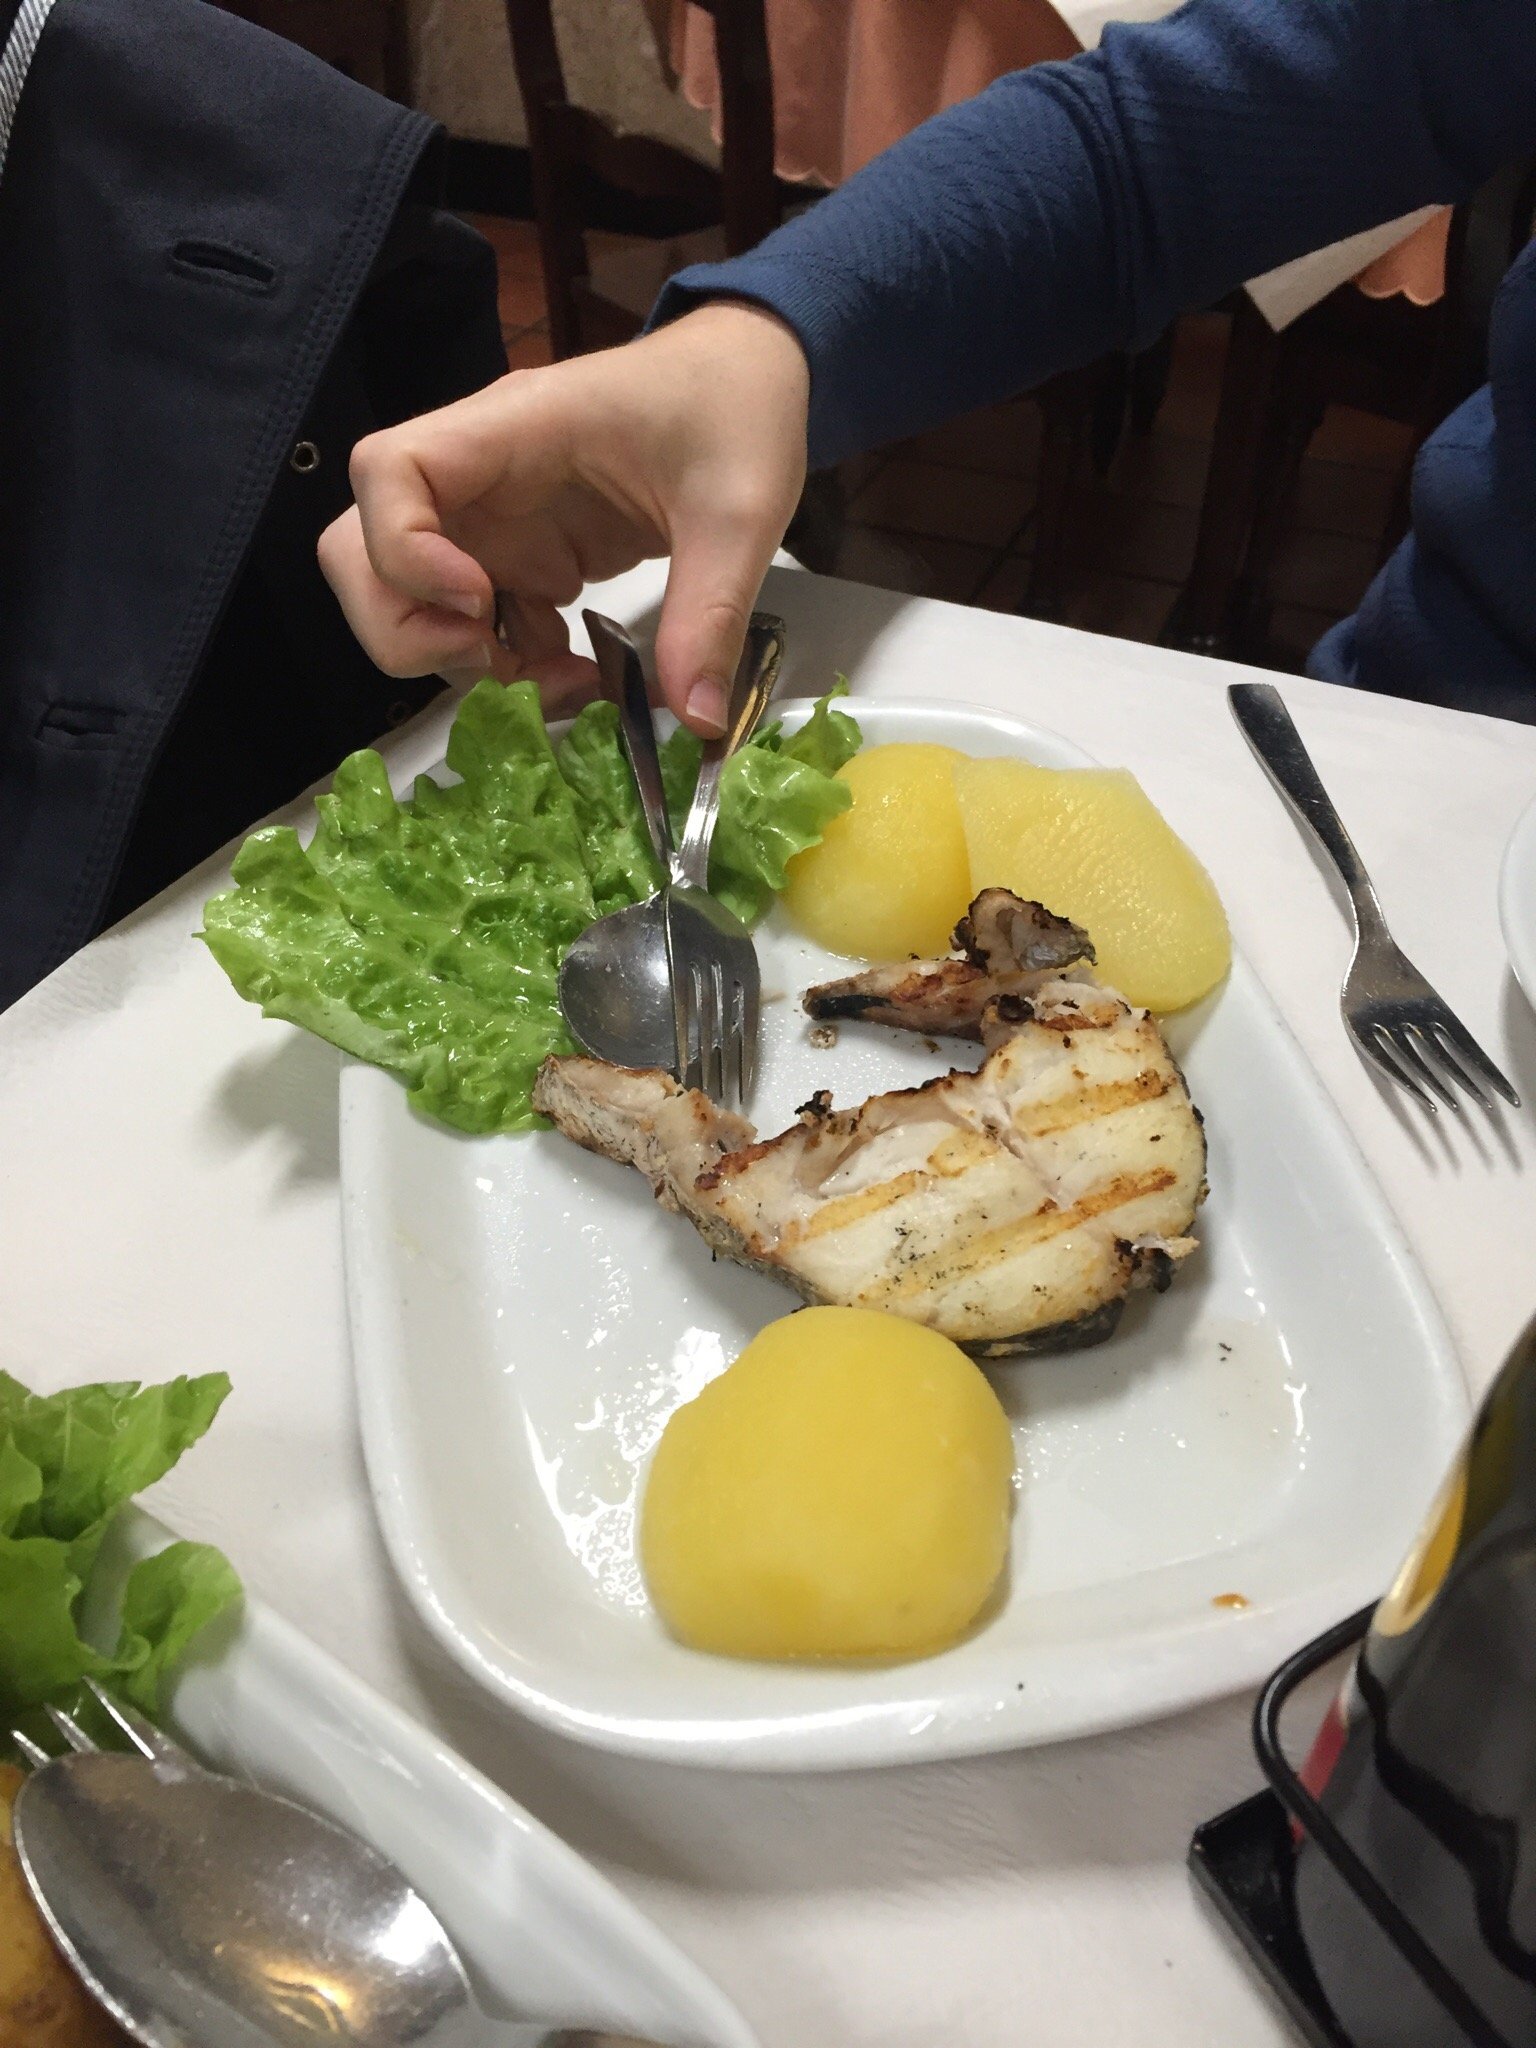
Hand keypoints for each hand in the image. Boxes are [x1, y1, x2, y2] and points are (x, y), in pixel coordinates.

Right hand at [317, 302, 809, 733]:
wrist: (750, 382)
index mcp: (514, 429)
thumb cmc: (734, 411)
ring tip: (561, 684)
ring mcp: (494, 523)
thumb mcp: (741, 513)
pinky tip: (581, 677)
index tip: (479, 600)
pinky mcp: (521, 559)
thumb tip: (697, 722)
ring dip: (464, 663)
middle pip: (363, 551)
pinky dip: (511, 667)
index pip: (387, 470)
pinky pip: (476, 626)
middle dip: (407, 629)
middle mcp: (480, 478)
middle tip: (495, 660)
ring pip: (408, 601)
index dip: (404, 549)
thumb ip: (711, 615)